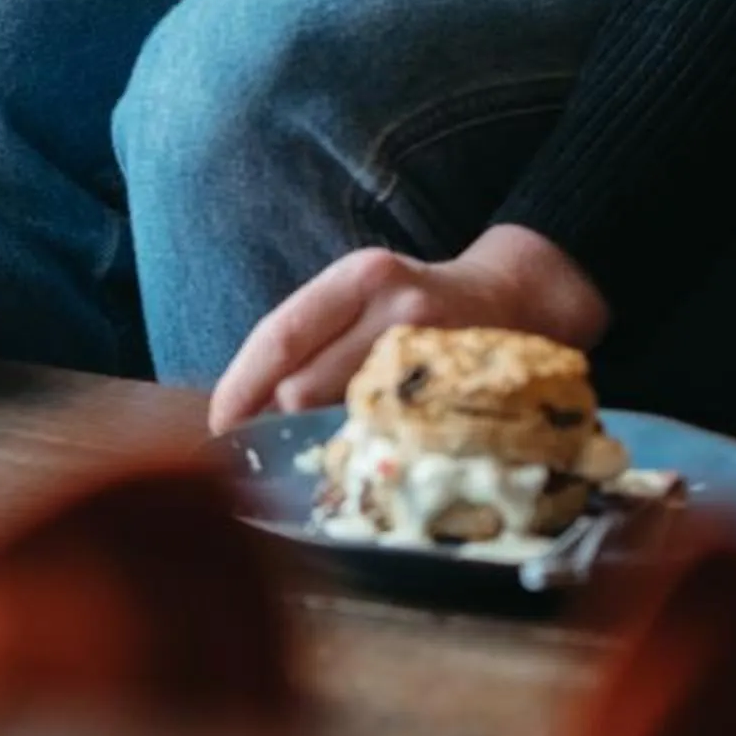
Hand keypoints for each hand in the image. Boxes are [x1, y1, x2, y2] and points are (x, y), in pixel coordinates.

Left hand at [207, 224, 607, 433]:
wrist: (516, 297)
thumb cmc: (415, 307)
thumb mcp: (361, 299)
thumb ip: (309, 341)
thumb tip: (248, 407)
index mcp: (356, 278)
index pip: (280, 334)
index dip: (241, 385)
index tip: (219, 424)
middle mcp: (394, 304)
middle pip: (307, 383)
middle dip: (276, 423)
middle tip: (260, 451)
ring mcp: (433, 345)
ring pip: (349, 413)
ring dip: (321, 441)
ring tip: (309, 457)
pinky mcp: (460, 384)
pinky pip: (398, 430)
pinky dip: (370, 447)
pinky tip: (362, 457)